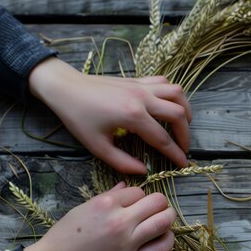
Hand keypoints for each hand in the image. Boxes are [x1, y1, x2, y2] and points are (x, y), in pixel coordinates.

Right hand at [23, 182, 175, 250]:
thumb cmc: (65, 235)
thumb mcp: (84, 208)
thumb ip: (109, 195)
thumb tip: (126, 185)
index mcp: (106, 204)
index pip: (138, 191)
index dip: (139, 196)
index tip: (135, 203)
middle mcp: (119, 221)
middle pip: (157, 202)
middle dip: (159, 202)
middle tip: (157, 208)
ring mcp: (127, 243)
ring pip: (163, 221)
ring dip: (168, 217)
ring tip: (164, 218)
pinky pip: (161, 248)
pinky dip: (168, 239)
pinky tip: (164, 236)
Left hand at [28, 57, 191, 173]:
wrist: (65, 88)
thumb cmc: (78, 117)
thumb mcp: (97, 146)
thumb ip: (122, 162)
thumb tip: (143, 171)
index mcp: (132, 116)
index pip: (162, 139)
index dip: (175, 154)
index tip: (183, 165)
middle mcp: (142, 98)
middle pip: (177, 114)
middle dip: (185, 134)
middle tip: (183, 149)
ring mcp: (141, 86)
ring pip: (177, 93)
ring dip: (184, 109)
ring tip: (183, 125)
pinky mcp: (138, 80)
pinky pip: (165, 83)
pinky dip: (173, 94)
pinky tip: (168, 106)